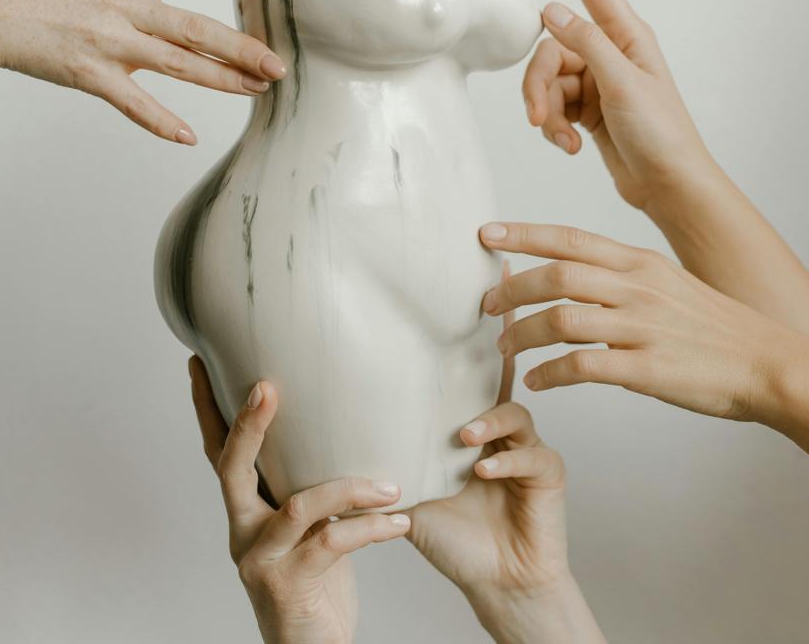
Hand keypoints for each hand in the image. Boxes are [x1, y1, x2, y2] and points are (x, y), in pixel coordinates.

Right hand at [0, 0, 286, 143]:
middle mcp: (124, 6)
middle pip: (194, 29)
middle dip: (241, 48)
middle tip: (279, 64)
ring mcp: (109, 42)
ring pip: (176, 66)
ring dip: (221, 81)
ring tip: (257, 90)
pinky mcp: (90, 75)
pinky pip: (134, 104)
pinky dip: (162, 122)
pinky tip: (188, 136)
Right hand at [189, 358, 410, 643]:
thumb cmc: (315, 580)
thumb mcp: (306, 527)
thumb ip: (306, 485)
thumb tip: (338, 425)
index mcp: (245, 511)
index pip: (218, 453)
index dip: (207, 409)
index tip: (199, 363)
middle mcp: (243, 531)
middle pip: (232, 468)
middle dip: (248, 425)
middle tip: (266, 386)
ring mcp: (261, 559)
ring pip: (299, 505)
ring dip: (350, 488)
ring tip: (390, 484)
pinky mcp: (288, 585)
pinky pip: (333, 543)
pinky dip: (371, 529)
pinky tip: (400, 523)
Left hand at [407, 326, 604, 643]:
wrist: (496, 584)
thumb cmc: (453, 537)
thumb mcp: (412, 492)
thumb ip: (389, 459)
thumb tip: (333, 432)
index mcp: (470, 425)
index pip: (468, 375)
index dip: (467, 339)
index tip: (462, 298)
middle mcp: (501, 429)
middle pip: (501, 378)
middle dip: (493, 351)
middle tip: (483, 325)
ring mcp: (527, 448)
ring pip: (515, 414)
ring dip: (489, 421)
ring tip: (465, 437)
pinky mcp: (548, 474)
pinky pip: (531, 457)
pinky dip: (506, 463)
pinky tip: (483, 472)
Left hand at [481, 221, 808, 451]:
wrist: (766, 363)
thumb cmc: (715, 329)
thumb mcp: (667, 284)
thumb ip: (622, 278)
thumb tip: (575, 278)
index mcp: (639, 263)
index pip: (569, 238)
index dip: (522, 233)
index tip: (485, 234)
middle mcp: (637, 287)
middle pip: (556, 274)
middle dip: (511, 287)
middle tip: (484, 305)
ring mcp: (642, 326)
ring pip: (561, 318)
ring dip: (522, 333)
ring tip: (504, 346)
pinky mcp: (647, 368)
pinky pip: (582, 366)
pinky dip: (550, 373)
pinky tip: (538, 381)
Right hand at [507, 0, 707, 210]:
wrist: (670, 187)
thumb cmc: (663, 135)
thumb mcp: (622, 85)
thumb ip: (586, 43)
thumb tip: (551, 9)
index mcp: (627, 35)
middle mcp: (610, 51)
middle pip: (551, 45)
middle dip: (537, 82)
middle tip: (538, 116)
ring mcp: (596, 79)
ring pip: (547, 78)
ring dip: (545, 110)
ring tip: (560, 137)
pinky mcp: (585, 107)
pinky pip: (552, 104)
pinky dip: (554, 126)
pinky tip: (569, 145)